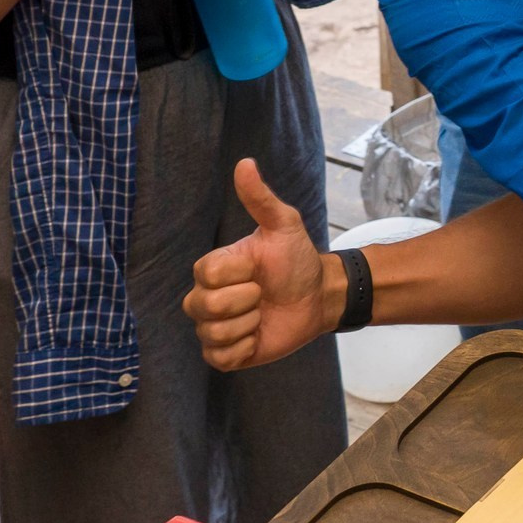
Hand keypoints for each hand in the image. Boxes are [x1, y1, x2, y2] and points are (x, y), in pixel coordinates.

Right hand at [183, 159, 339, 368]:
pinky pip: (220, 359)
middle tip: (263, 294)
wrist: (317, 295)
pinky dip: (245, 349)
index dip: (239, 275)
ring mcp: (214, 327)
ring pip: (213, 334)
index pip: (206, 276)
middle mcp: (206, 298)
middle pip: (204, 307)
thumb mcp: (283, 225)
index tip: (258, 270)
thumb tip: (244, 163)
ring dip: (249, 325)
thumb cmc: (296, 259)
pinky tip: (258, 335)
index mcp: (212, 268)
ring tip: (262, 313)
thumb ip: (261, 198)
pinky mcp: (225, 354)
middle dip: (245, 301)